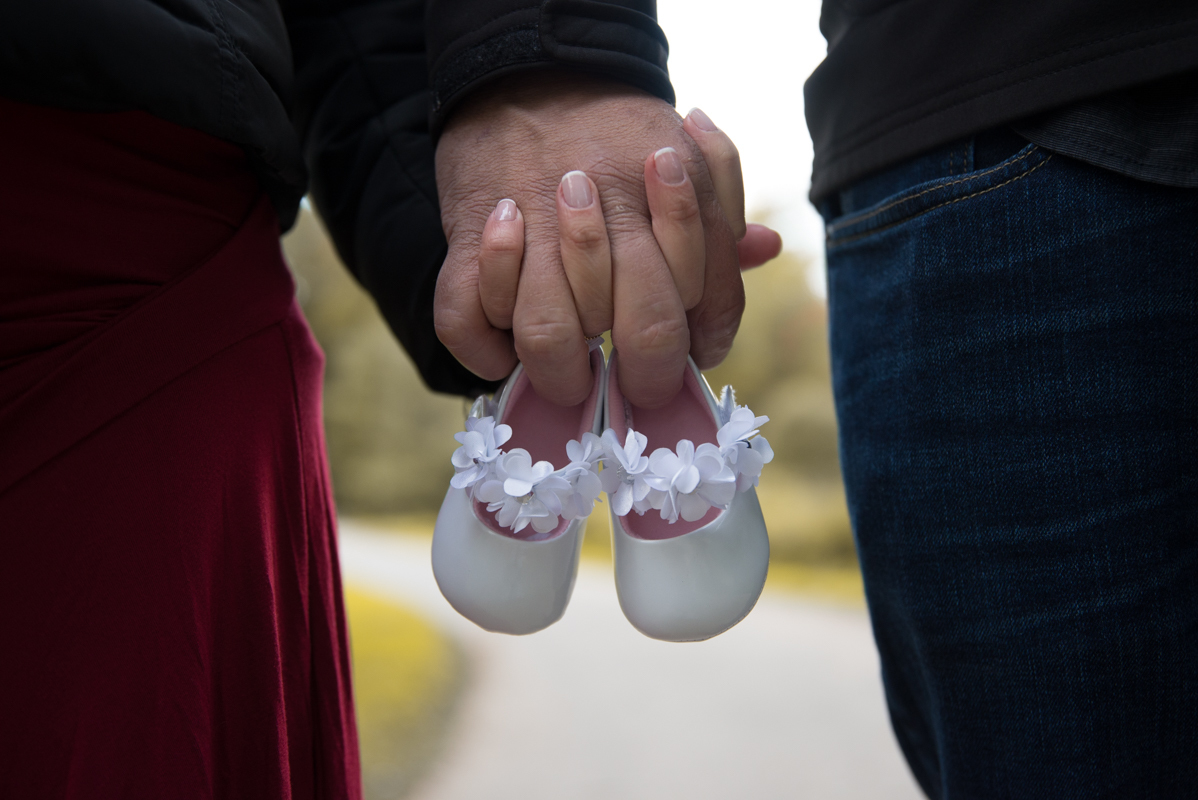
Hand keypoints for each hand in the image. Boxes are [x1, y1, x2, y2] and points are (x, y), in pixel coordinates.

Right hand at [434, 73, 777, 407]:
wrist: (525, 72)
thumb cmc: (613, 131)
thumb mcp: (682, 149)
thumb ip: (721, 207)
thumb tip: (763, 249)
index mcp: (670, 187)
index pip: (708, 296)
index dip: (702, 346)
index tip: (687, 361)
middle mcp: (607, 209)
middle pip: (645, 327)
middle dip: (647, 378)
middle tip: (634, 389)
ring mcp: (531, 225)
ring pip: (548, 336)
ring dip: (561, 373)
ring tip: (569, 375)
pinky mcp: (468, 234)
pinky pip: (464, 318)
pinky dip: (484, 351)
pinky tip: (504, 351)